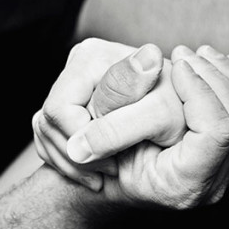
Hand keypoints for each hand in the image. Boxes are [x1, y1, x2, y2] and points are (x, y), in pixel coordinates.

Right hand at [32, 38, 174, 190]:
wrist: (183, 133)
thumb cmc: (173, 119)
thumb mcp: (156, 111)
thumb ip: (127, 106)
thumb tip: (132, 76)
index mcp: (91, 57)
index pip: (60, 110)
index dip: (83, 141)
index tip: (114, 160)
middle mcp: (76, 66)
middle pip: (49, 122)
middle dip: (78, 155)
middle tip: (113, 168)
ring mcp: (67, 87)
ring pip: (45, 133)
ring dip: (75, 164)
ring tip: (111, 170)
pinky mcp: (64, 107)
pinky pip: (46, 140)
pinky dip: (69, 163)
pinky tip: (97, 171)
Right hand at [88, 46, 228, 206]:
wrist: (122, 175)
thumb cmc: (109, 157)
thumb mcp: (107, 139)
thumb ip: (107, 128)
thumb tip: (79, 138)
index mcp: (185, 185)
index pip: (217, 129)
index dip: (199, 90)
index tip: (175, 64)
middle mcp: (215, 185)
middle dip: (215, 78)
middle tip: (186, 53)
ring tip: (203, 57)